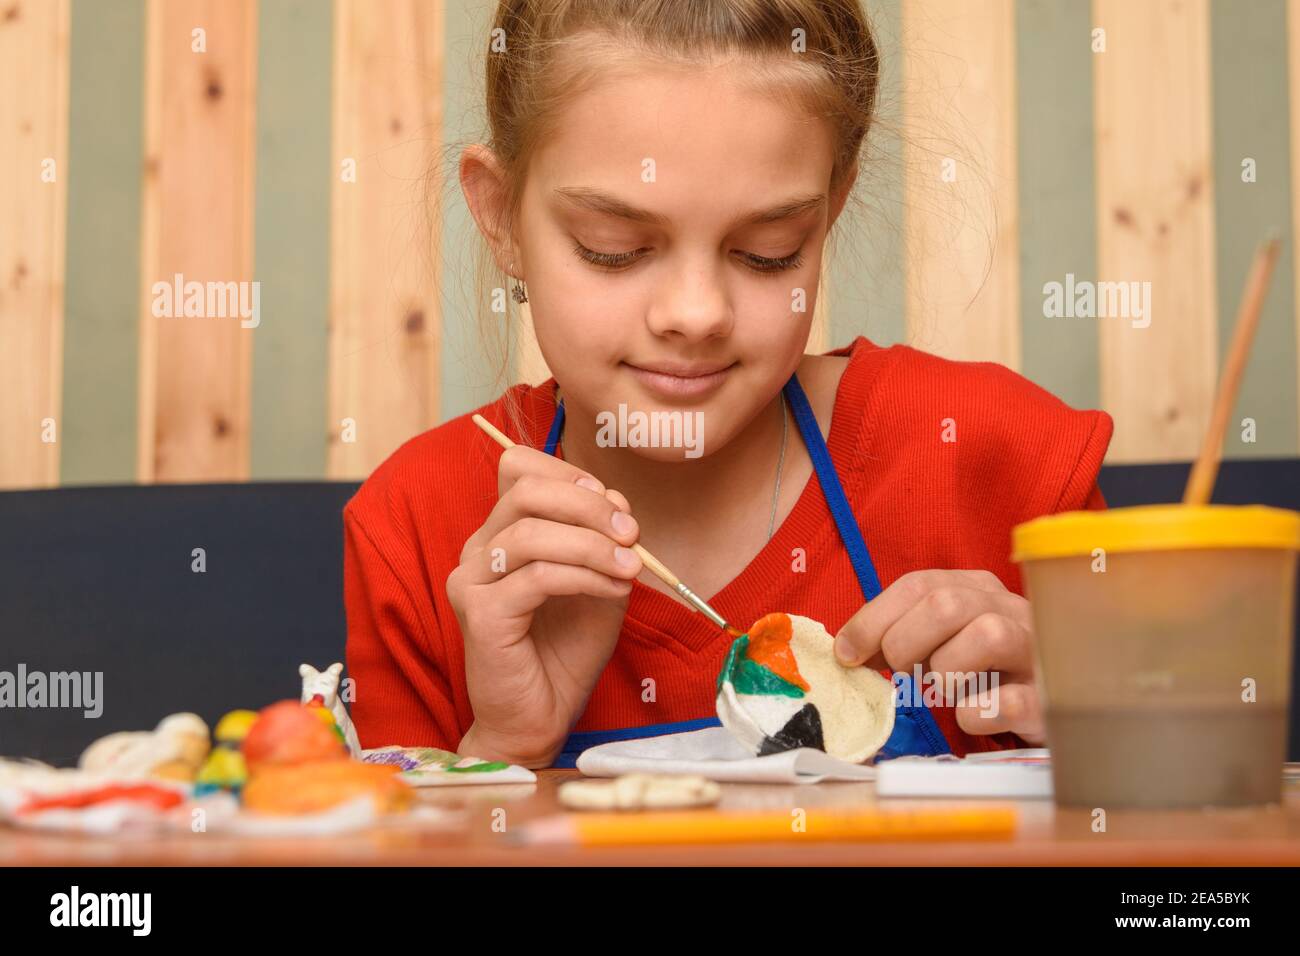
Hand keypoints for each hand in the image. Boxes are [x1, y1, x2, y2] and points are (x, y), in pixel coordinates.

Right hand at [446, 445, 641, 766]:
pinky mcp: (480, 615)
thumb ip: (603, 540)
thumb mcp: (598, 581)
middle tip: (631, 533)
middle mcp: (477, 550)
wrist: (541, 718)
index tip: (616, 506)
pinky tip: (613, 588)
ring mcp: (471, 581)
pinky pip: (537, 577)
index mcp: (500, 533)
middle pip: (525, 490)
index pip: (520, 469)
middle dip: (587, 504)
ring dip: (592, 544)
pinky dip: (584, 575)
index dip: (571, 476)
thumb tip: (616, 501)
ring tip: (631, 567)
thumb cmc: (565, 652)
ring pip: (531, 533)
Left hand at [832, 569, 1044, 744]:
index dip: (873, 619)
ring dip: (946, 672)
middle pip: (946, 604)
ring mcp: (1037, 652)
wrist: (1058, 705)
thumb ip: (902, 634)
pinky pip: (1010, 700)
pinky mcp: (1050, 699)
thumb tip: (849, 649)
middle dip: (905, 643)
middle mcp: (1011, 609)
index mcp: (979, 589)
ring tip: (944, 691)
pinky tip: (969, 716)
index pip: (918, 584)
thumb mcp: (944, 641)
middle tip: (902, 674)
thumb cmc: (987, 672)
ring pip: (988, 635)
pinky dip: (978, 713)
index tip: (847, 653)